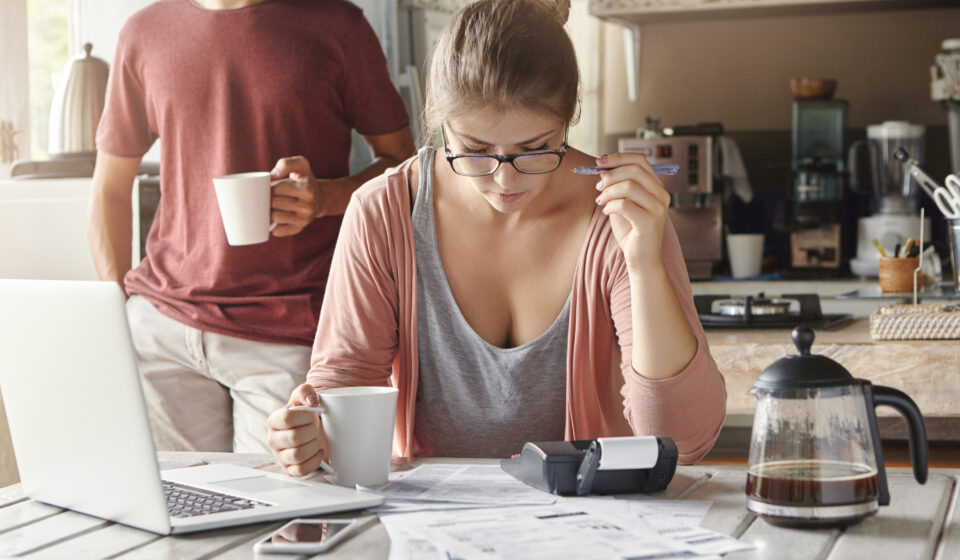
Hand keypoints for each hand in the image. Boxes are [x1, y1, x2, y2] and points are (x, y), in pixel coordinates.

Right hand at [267, 383, 326, 476]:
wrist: (313, 429)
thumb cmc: (306, 414)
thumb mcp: (304, 397)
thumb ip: (306, 391)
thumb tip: (312, 401)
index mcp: (274, 421)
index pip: (286, 418)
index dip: (305, 416)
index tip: (311, 414)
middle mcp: (273, 440)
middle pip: (294, 437)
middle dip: (311, 431)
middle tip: (315, 428)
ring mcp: (280, 456)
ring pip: (297, 455)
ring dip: (313, 446)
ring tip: (316, 440)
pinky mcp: (289, 470)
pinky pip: (301, 470)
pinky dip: (314, 461)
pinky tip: (318, 452)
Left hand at [269, 156, 351, 236]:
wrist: (321, 198)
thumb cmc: (306, 180)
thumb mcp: (301, 165)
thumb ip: (286, 164)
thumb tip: (272, 176)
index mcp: (307, 190)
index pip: (277, 189)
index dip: (270, 187)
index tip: (272, 186)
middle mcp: (308, 207)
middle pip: (274, 203)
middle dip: (268, 198)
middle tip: (270, 195)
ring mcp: (304, 220)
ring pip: (275, 217)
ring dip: (270, 211)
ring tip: (273, 205)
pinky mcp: (299, 228)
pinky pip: (279, 231)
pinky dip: (274, 225)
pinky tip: (277, 218)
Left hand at [593, 152, 671, 271]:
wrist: (641, 260)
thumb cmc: (631, 232)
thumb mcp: (622, 204)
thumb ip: (617, 187)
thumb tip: (603, 169)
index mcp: (656, 187)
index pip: (640, 161)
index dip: (619, 157)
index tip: (600, 161)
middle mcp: (661, 195)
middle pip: (635, 170)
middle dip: (611, 175)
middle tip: (598, 186)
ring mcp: (658, 208)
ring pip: (629, 186)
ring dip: (608, 191)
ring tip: (600, 201)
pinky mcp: (650, 222)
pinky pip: (624, 204)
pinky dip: (610, 206)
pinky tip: (607, 212)